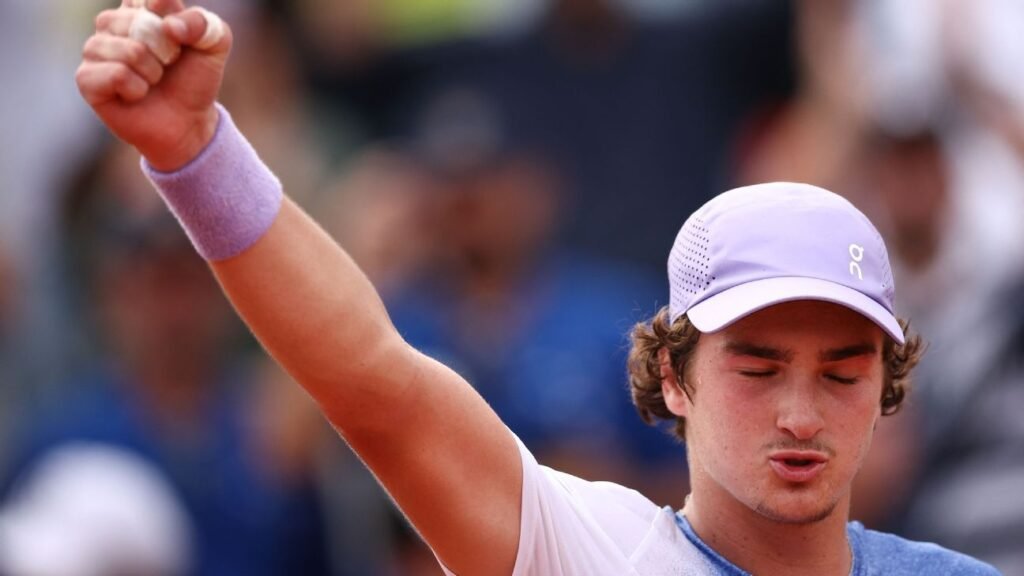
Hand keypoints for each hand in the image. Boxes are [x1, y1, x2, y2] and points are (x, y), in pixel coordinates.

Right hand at [76, 0, 232, 170]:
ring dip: (153, 72)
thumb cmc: (194, 79)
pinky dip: (138, 88)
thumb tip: (169, 26)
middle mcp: (111, 23)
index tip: (180, 37)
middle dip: (166, 50)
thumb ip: (202, 23)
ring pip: (130, 50)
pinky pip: (117, 74)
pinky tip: (136, 94)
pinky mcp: (86, 79)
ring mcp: (94, 49)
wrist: (188, 123)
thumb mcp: (214, 45)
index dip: (171, 17)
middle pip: (140, 23)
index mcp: (138, 6)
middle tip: (167, 64)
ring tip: (152, 80)